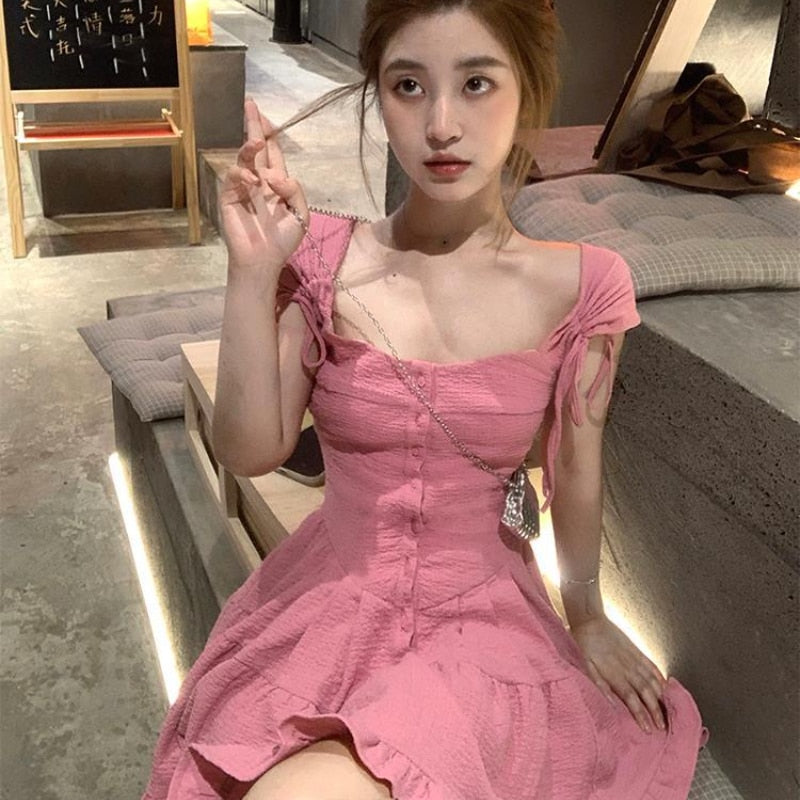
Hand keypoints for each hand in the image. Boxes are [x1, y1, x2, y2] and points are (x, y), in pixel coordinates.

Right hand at [220, 99, 308, 271]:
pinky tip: (253, 183)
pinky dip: (242, 175)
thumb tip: (276, 175)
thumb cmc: (283, 240)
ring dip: (250, 148)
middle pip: (255, 148)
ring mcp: (243, 187)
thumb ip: (295, 191)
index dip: (269, 134)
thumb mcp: (301, 215)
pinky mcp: (230, 197)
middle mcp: (259, 180)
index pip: (273, 152)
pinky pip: (233, 178)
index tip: (264, 115)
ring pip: (244, 159)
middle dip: (253, 126)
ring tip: (257, 142)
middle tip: (251, 105)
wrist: (264, 260)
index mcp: (277, 183)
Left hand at [570, 615, 666, 733]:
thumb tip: (611, 705)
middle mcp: (628, 668)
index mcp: (615, 675)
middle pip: (647, 693)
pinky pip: (651, 665)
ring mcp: (634, 658)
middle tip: (663, 726)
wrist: (589, 620)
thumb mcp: (585, 667)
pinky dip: (660, 677)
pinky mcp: (636, 650)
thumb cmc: (583, 644)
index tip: (649, 729)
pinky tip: (666, 685)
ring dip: (661, 697)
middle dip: (656, 711)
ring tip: (669, 711)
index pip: (632, 700)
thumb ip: (599, 686)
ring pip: (653, 681)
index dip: (641, 715)